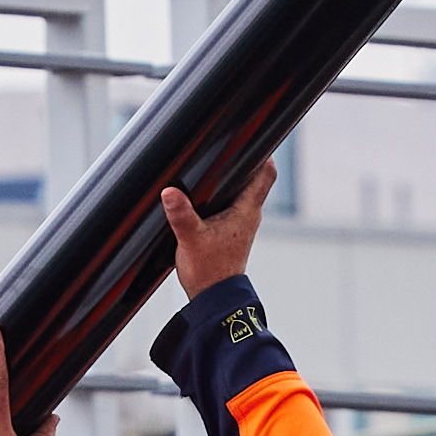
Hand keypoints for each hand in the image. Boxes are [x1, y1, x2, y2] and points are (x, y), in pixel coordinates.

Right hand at [155, 158, 277, 299]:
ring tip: (214, 162)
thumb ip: (181, 215)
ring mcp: (241, 223)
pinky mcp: (230, 231)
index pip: (266, 174)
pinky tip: (206, 192)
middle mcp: (248, 214)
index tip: (253, 136)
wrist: (213, 299)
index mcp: (246, 210)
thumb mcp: (191, 240)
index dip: (263, 152)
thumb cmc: (209, 272)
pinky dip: (222, 194)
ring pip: (241, 190)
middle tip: (226, 144)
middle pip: (253, 177)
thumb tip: (169, 192)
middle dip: (242, 159)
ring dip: (231, 178)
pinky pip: (231, 204)